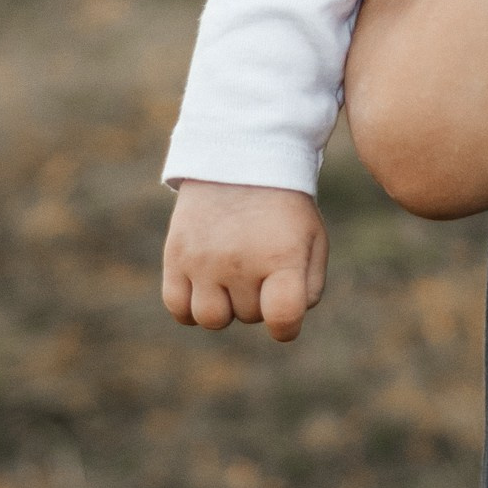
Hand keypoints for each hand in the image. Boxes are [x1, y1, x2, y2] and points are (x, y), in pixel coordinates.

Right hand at [162, 182, 328, 344]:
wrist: (240, 161)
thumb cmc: (283, 211)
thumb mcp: (312, 240)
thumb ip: (307, 287)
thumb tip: (283, 322)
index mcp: (281, 257)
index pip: (283, 318)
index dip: (286, 327)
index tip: (285, 315)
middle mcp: (239, 262)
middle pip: (248, 317)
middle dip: (258, 299)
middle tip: (260, 264)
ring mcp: (203, 260)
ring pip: (211, 319)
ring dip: (225, 306)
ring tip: (233, 276)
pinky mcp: (175, 256)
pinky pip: (178, 307)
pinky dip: (191, 306)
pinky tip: (205, 285)